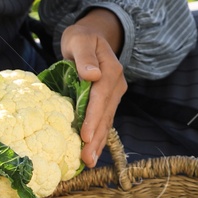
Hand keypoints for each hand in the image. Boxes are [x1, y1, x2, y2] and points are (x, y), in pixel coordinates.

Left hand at [61, 18, 127, 167]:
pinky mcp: (108, 100)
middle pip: (106, 114)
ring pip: (107, 120)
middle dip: (97, 137)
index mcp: (111, 70)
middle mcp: (116, 85)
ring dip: (99, 142)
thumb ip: (85, 57)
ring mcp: (114, 94)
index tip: (85, 135)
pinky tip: (93, 151)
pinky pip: (104, 120)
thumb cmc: (82, 38)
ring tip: (89, 161)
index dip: (94, 117)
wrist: (92, 36)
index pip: (101, 97)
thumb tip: (91, 75)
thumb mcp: (80, 40)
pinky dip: (99, 136)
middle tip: (87, 158)